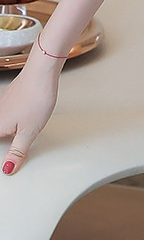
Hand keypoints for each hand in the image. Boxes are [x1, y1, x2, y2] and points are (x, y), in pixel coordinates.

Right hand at [0, 50, 60, 175]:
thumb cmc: (36, 97)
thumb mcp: (29, 132)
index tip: (4, 163)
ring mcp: (3, 104)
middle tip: (10, 157)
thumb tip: (8, 168)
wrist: (42, 71)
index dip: (2, 153)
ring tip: (16, 138)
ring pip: (1, 122)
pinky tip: (18, 121)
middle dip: (4, 141)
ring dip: (5, 131)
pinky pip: (5, 113)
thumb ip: (17, 151)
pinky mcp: (11, 97)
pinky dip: (8, 121)